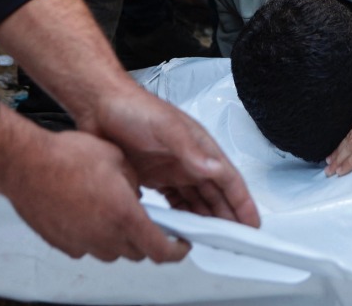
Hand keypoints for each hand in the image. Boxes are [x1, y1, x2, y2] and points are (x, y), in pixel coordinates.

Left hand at [0, 0, 258, 227]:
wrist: (99, 107)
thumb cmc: (134, 109)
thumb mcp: (166, 128)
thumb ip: (190, 150)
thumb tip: (214, 168)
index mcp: (200, 146)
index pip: (229, 179)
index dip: (242, 203)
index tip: (252, 224)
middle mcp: (190, 159)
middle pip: (216, 195)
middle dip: (228, 218)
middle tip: (235, 243)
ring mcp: (172, 169)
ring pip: (197, 201)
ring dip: (206, 220)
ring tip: (212, 242)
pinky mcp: (154, 176)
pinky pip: (174, 202)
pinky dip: (181, 216)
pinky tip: (182, 229)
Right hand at [0, 105, 190, 261]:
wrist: (25, 164)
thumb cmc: (67, 156)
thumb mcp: (117, 158)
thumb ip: (134, 182)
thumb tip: (137, 194)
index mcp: (125, 215)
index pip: (161, 250)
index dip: (177, 251)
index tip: (182, 245)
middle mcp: (104, 236)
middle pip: (137, 253)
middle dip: (149, 240)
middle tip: (151, 223)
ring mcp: (81, 243)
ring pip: (113, 252)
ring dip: (122, 239)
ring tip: (117, 213)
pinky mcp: (62, 244)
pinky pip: (88, 248)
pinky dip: (96, 237)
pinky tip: (91, 215)